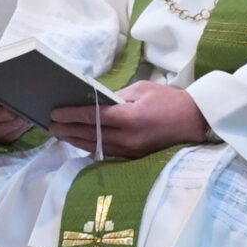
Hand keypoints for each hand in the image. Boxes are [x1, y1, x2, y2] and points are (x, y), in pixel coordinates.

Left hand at [47, 80, 213, 157]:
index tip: (55, 113)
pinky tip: (79, 141)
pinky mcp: (134, 157)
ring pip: (95, 146)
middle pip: (90, 134)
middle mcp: (128, 137)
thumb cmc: (170, 101)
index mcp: (131, 117)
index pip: (93, 117)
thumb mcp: (143, 89)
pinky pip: (106, 152)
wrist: (195, 121)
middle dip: (68, 130)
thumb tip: (95, 101)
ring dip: (75, 140)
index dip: (71, 115)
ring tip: (60, 134)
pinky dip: (90, 146)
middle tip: (51, 125)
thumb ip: (117, 96)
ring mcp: (131, 150)